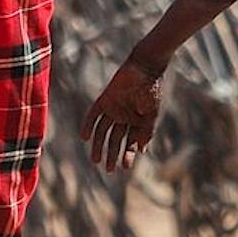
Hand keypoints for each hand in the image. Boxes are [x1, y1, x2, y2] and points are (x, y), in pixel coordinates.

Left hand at [82, 57, 165, 172]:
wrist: (145, 67)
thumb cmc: (152, 90)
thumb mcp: (152, 114)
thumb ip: (146, 131)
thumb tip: (142, 151)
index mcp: (137, 121)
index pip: (130, 142)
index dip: (127, 155)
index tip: (125, 168)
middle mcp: (124, 117)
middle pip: (115, 139)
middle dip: (112, 154)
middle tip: (109, 170)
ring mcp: (113, 109)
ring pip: (103, 131)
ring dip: (99, 145)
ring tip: (96, 160)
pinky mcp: (104, 99)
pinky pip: (93, 115)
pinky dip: (88, 125)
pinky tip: (85, 138)